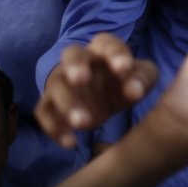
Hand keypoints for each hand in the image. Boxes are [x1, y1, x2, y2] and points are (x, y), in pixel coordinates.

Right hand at [37, 34, 158, 147]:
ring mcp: (62, 81)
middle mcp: (80, 61)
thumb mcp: (143, 76)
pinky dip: (53, 127)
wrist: (106, 94)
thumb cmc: (126, 79)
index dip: (115, 54)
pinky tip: (70, 143)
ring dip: (67, 104)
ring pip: (57, 87)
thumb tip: (134, 91)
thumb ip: (142, 79)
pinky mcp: (52, 103)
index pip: (107, 44)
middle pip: (71, 55)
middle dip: (75, 66)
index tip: (124, 68)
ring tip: (83, 123)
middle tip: (81, 80)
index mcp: (104, 48)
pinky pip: (44, 112)